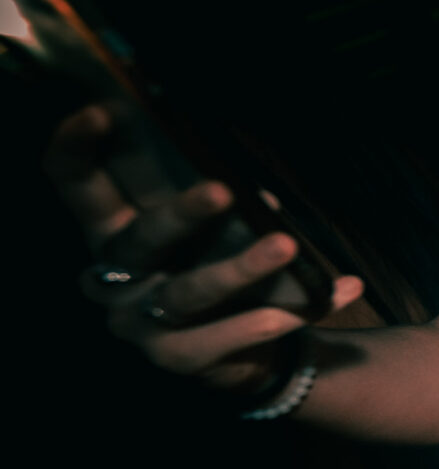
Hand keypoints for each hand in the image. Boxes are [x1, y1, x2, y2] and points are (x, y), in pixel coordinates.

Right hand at [47, 105, 365, 389]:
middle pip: (141, 239)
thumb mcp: (208, 229)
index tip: (99, 110)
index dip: (76, 148)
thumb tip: (252, 188)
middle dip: (182, 214)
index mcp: (111, 231)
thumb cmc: (214, 265)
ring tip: (288, 245)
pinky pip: (232, 336)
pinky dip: (282, 316)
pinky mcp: (177, 357)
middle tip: (222, 189)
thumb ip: (219, 201)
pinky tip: (333, 292)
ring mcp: (139, 322)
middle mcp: (113, 276)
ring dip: (244, 268)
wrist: (236, 351)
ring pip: (192, 292)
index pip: (77, 185)